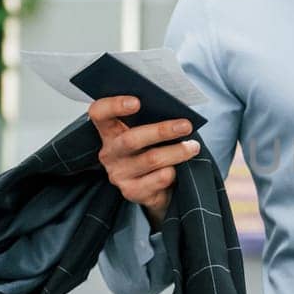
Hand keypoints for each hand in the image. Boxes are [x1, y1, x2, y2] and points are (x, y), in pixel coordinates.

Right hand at [88, 96, 200, 230]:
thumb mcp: (149, 135)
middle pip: (131, 139)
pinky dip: (174, 171)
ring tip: (193, 147)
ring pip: (151, 159)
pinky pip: (159, 178)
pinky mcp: (132, 192)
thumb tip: (175, 111)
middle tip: (186, 125)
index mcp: (110, 132)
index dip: (114, 105)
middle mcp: (110, 153)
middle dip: (162, 131)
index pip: (99, 113)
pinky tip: (181, 169)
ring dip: (177, 152)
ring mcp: (118, 174)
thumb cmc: (154, 150)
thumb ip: (152, 120)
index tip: (137, 102)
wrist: (158, 188)